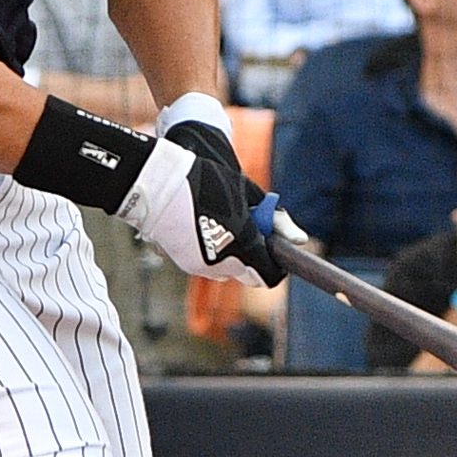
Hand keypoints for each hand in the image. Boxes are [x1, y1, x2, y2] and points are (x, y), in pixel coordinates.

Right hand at [116, 127, 283, 286]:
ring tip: (220, 224)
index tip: (273, 246)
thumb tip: (299, 239)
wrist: (156, 186)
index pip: (271, 274)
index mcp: (243, 243)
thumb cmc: (204, 181)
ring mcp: (202, 267)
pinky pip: (208, 266)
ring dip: (232, 256)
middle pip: (250, 275)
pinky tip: (202, 228)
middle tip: (246, 229)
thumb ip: (275, 219)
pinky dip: (212, 253)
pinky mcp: (185, 265)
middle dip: (254, 257)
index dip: (276, 263)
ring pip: (228, 271)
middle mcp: (224, 262)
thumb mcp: (246, 192)